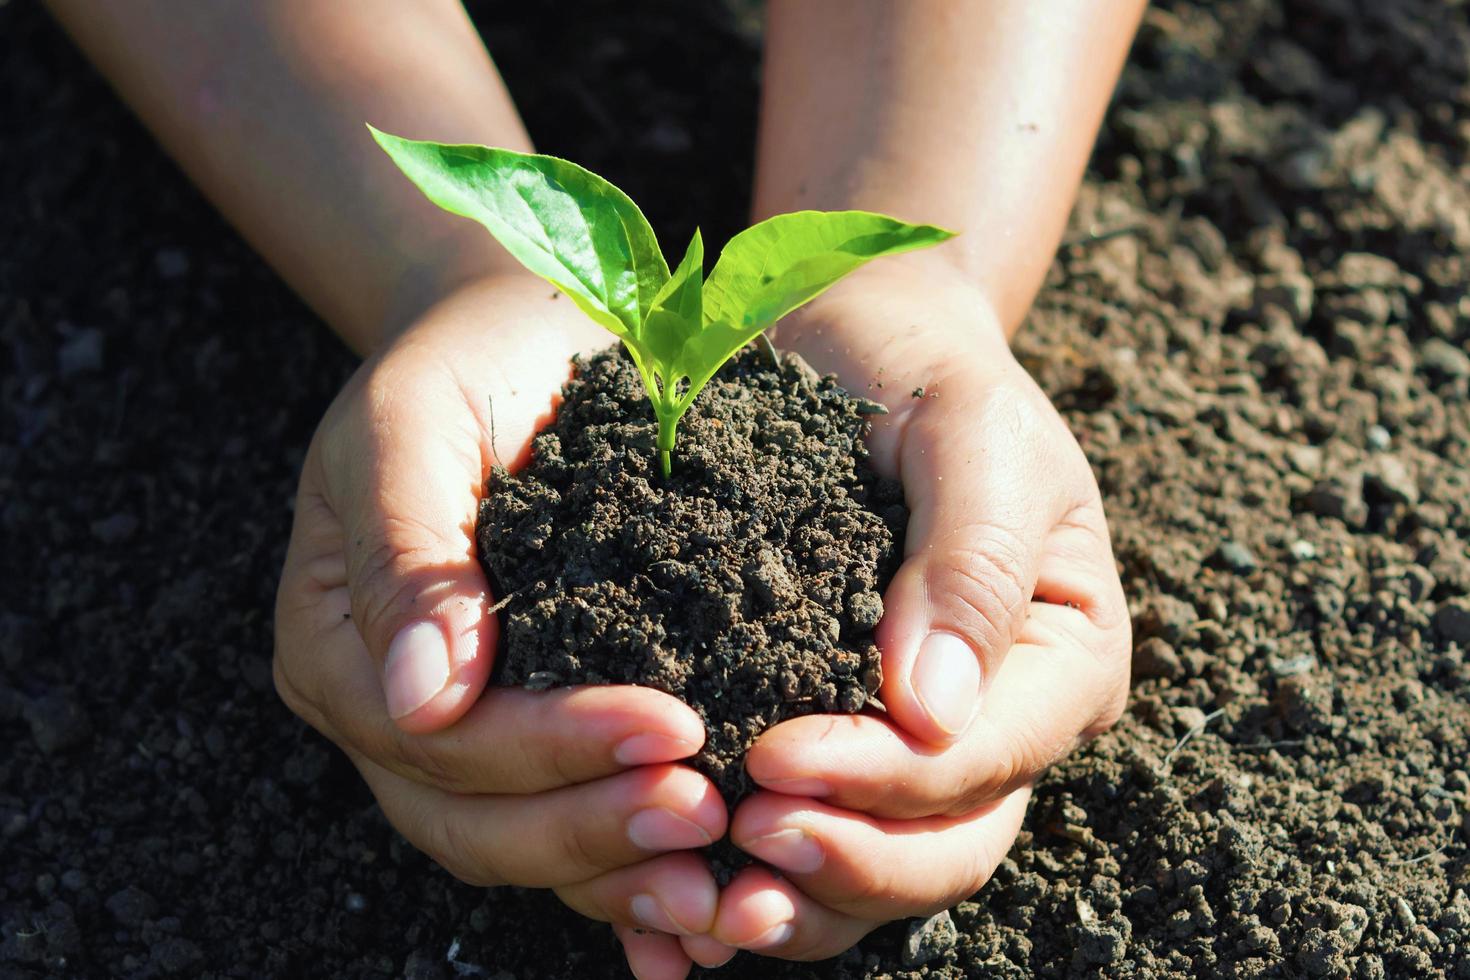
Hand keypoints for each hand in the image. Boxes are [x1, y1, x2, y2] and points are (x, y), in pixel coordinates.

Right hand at [272, 275, 727, 975]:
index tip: (668, 725)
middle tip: (704, 811)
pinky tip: (705, 906)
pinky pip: (571, 825)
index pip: (434, 738)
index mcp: (340, 643)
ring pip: (522, 844)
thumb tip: (421, 701)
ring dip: (618, 873)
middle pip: (472, 817)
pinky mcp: (537, 735)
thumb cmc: (467, 364)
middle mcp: (392, 711)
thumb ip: (405, 551)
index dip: (545, 748)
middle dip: (589, 826)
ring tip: (719, 877)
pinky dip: (629, 877)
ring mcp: (462, 736)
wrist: (528, 340)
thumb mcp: (414, 421)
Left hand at [683, 258, 1130, 963]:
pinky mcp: (832, 734)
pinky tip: (680, 895)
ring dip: (799, 899)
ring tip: (704, 907)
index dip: (886, 779)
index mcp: (1058, 655)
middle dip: (846, 860)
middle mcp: (997, 719)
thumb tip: (932, 712)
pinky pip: (810, 830)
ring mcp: (915, 740)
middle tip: (739, 847)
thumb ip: (972, 558)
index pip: (987, 758)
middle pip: (947, 843)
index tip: (776, 759)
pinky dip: (755, 877)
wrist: (844, 332)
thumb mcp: (969, 428)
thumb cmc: (918, 367)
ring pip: (880, 864)